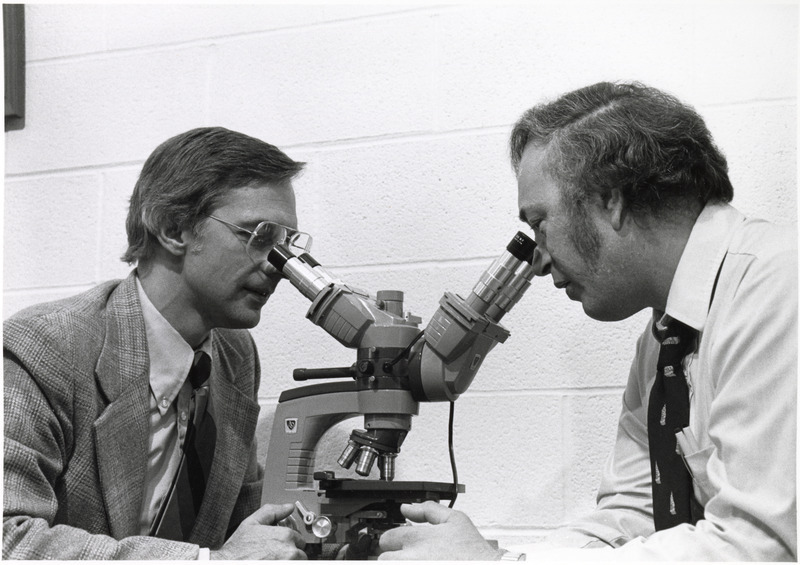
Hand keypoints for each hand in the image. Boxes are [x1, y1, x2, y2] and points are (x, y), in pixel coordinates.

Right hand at [210, 503, 306, 559]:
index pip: (299, 539)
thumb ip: (273, 511)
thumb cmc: (238, 548)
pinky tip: (271, 563)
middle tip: (274, 554)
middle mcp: (289, 551)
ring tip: (272, 559)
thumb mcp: (252, 522)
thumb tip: (288, 508)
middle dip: (290, 553)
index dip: (288, 541)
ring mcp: (287, 563)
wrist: (228, 564)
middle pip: (300, 553)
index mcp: (285, 536)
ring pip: (297, 562)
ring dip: (289, 561)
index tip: (279, 544)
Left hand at [378, 501, 502, 560]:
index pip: (387, 538)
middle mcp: (411, 559)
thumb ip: (427, 510)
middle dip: (394, 556)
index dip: (394, 540)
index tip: (401, 544)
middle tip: (409, 556)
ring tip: (418, 561)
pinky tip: (426, 564)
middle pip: (383, 559)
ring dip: (401, 562)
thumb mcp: (456, 520)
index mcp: (417, 539)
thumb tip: (406, 507)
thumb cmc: (474, 553)